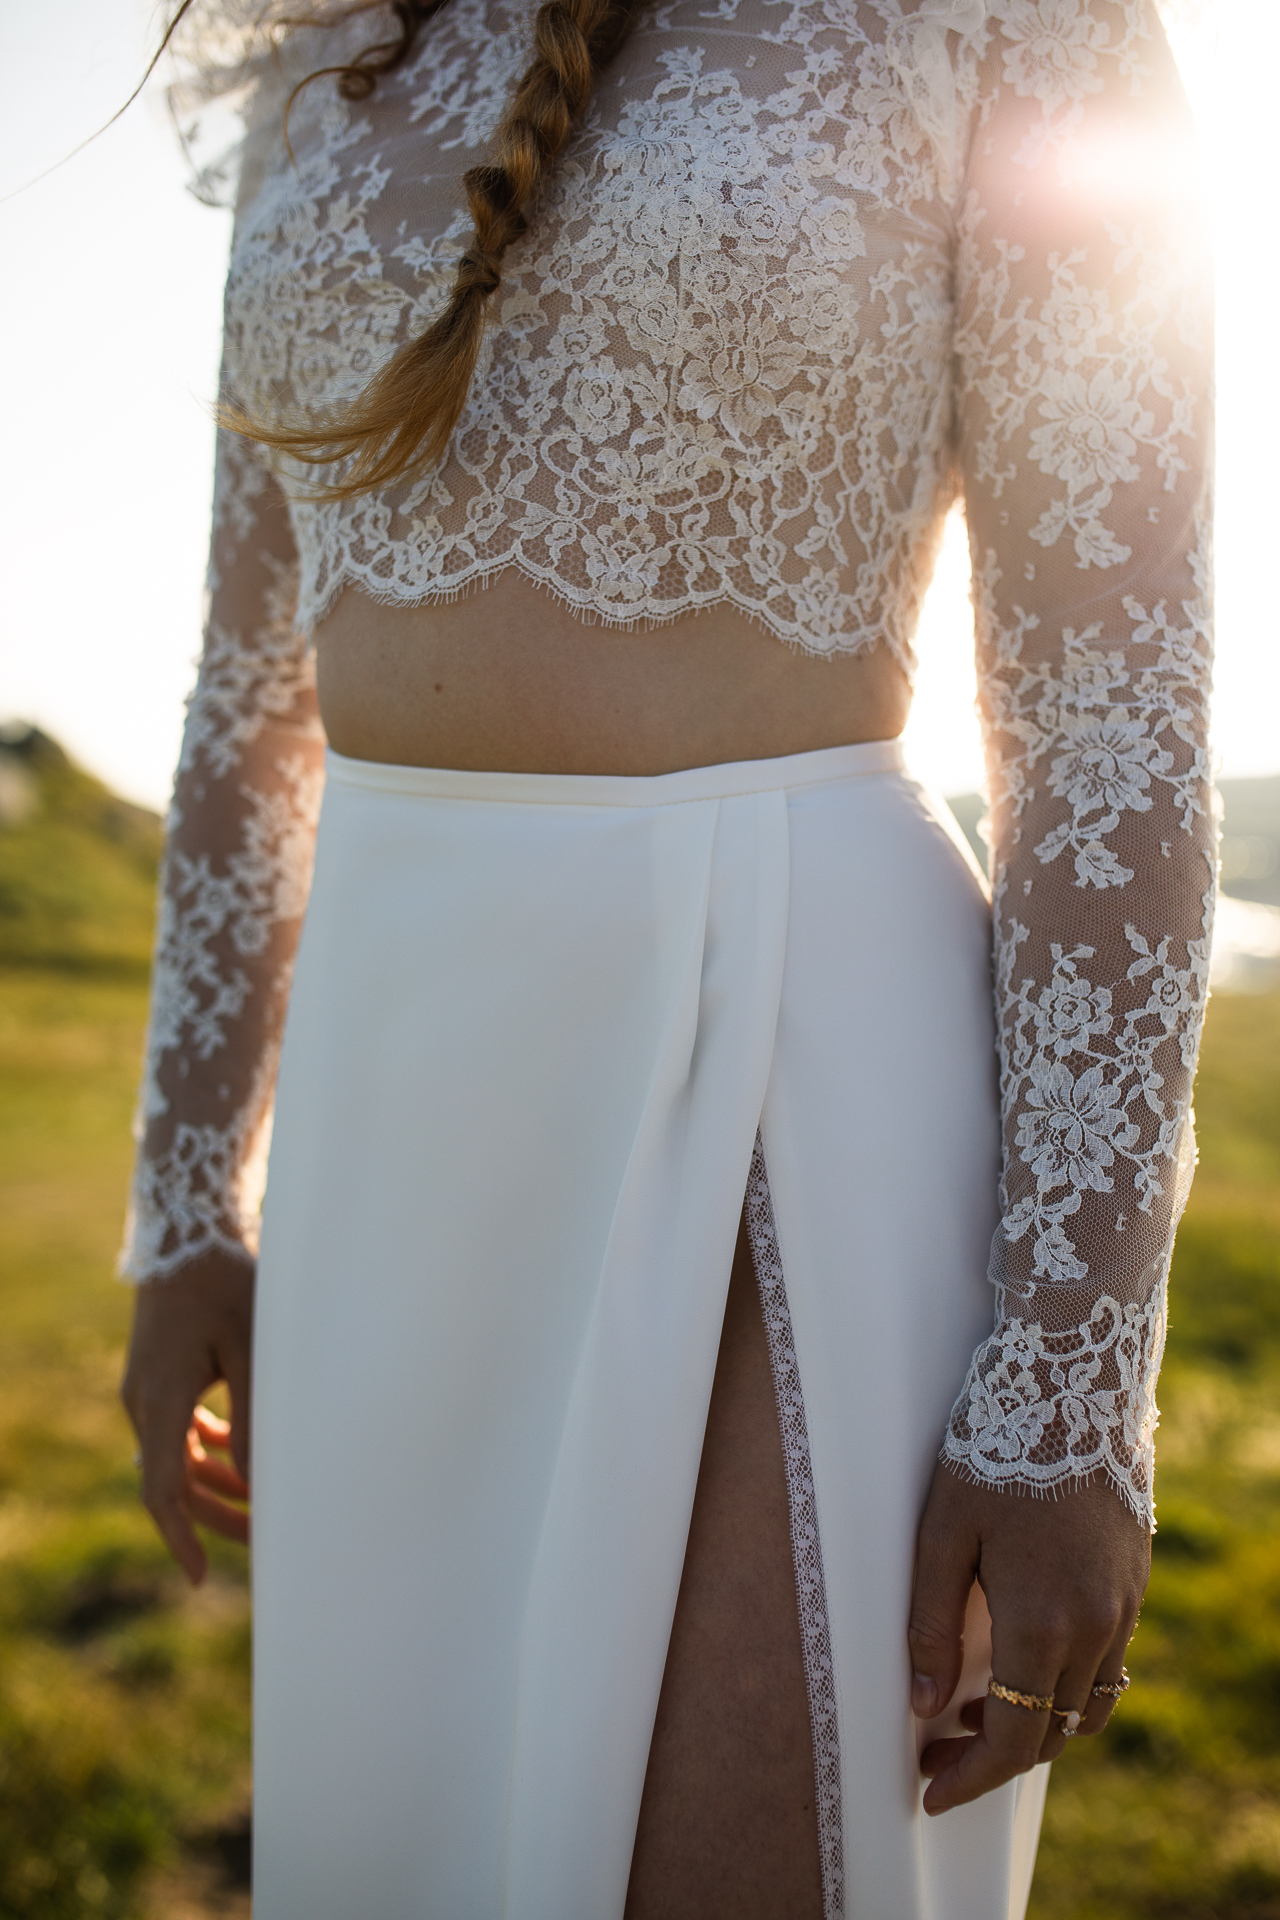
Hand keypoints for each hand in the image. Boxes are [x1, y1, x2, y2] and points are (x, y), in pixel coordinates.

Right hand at [121, 1248, 254, 1584]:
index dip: (182, 1537)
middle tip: (261, 1541)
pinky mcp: (158, 1373)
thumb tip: (259, 1482)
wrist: (190, 1229)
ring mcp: (147, 1387)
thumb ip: (254, 1418)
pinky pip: (176, 1429)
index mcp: (161, 1398)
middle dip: (212, 1516)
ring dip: (212, 1483)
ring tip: (258, 1505)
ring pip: (175, 1457)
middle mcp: (144, 1400)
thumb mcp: (252, 1350)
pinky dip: (205, 1449)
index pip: (162, 1489)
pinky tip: (238, 1456)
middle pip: (171, 1481)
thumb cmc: (229, 1282)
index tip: (199, 1577)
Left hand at [909, 1461, 1149, 1813]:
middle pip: (1050, 1732)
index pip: (1012, 1738)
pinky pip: (1108, 1666)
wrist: (1075, 1382)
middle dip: (993, 1756)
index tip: (932, 1793)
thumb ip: (931, 1623)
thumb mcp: (942, 1531)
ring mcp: (1123, 1607)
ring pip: (1086, 1707)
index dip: (971, 1777)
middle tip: (938, 1750)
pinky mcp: (1135, 1582)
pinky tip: (1023, 1660)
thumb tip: (924, 1705)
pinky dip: (1066, 1686)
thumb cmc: (996, 1449)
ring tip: (973, 1709)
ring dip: (1034, 1724)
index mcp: (1043, 1623)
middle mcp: (1095, 1628)